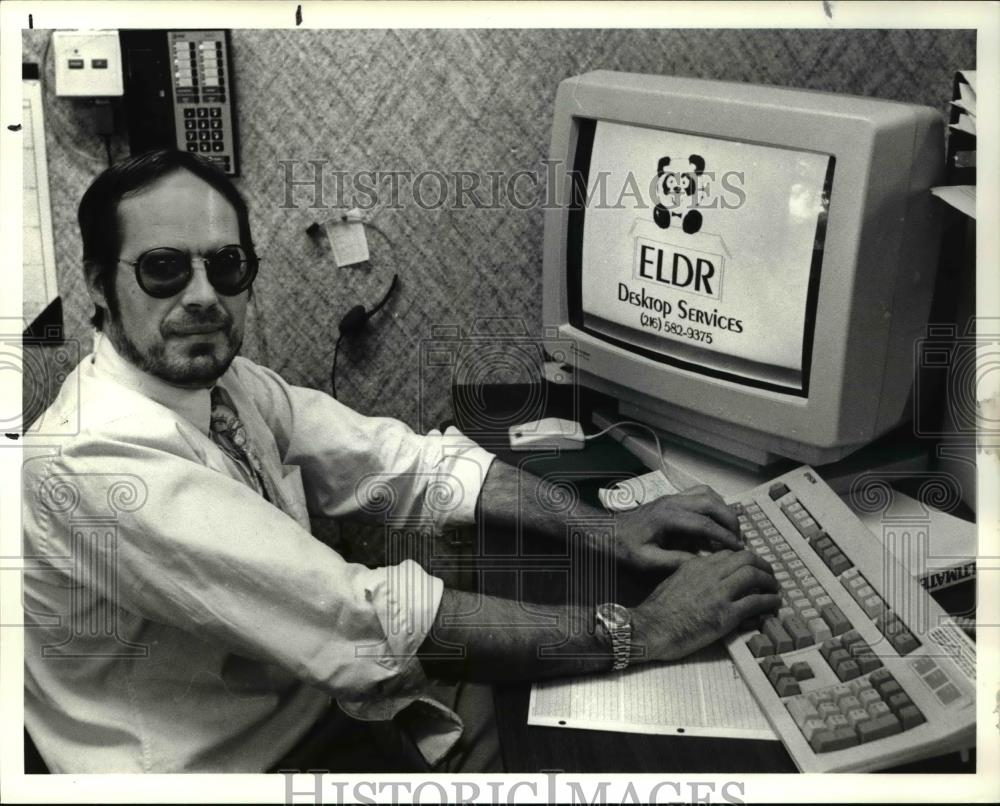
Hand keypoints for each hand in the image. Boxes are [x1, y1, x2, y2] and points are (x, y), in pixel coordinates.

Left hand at [613, 484, 742, 575]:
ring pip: (708, 494)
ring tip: (730, 530)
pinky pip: (700, 493)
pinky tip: (715, 520)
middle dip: (730, 520)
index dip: (724, 536)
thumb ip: (674, 562)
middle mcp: (673, 502)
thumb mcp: (646, 561)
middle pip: (712, 503)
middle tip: (739, 540)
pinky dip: (714, 504)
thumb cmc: (624, 548)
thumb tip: (703, 564)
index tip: (739, 549)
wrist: (605, 530)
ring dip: (723, 510)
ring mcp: (672, 497)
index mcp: (667, 517)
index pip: (705, 523)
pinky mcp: (672, 498)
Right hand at [631, 549, 780, 661]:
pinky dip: (769, 601)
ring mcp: (718, 594)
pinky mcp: (725, 615)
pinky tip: (774, 604)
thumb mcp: (673, 582)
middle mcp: (709, 574)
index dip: (744, 559)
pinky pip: (756, 602)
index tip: (751, 566)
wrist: (651, 628)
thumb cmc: (657, 611)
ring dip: (770, 581)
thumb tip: (708, 582)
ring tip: (775, 588)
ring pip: (754, 576)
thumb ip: (692, 576)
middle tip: (769, 574)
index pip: (728, 553)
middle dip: (763, 565)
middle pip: (746, 558)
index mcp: (696, 565)